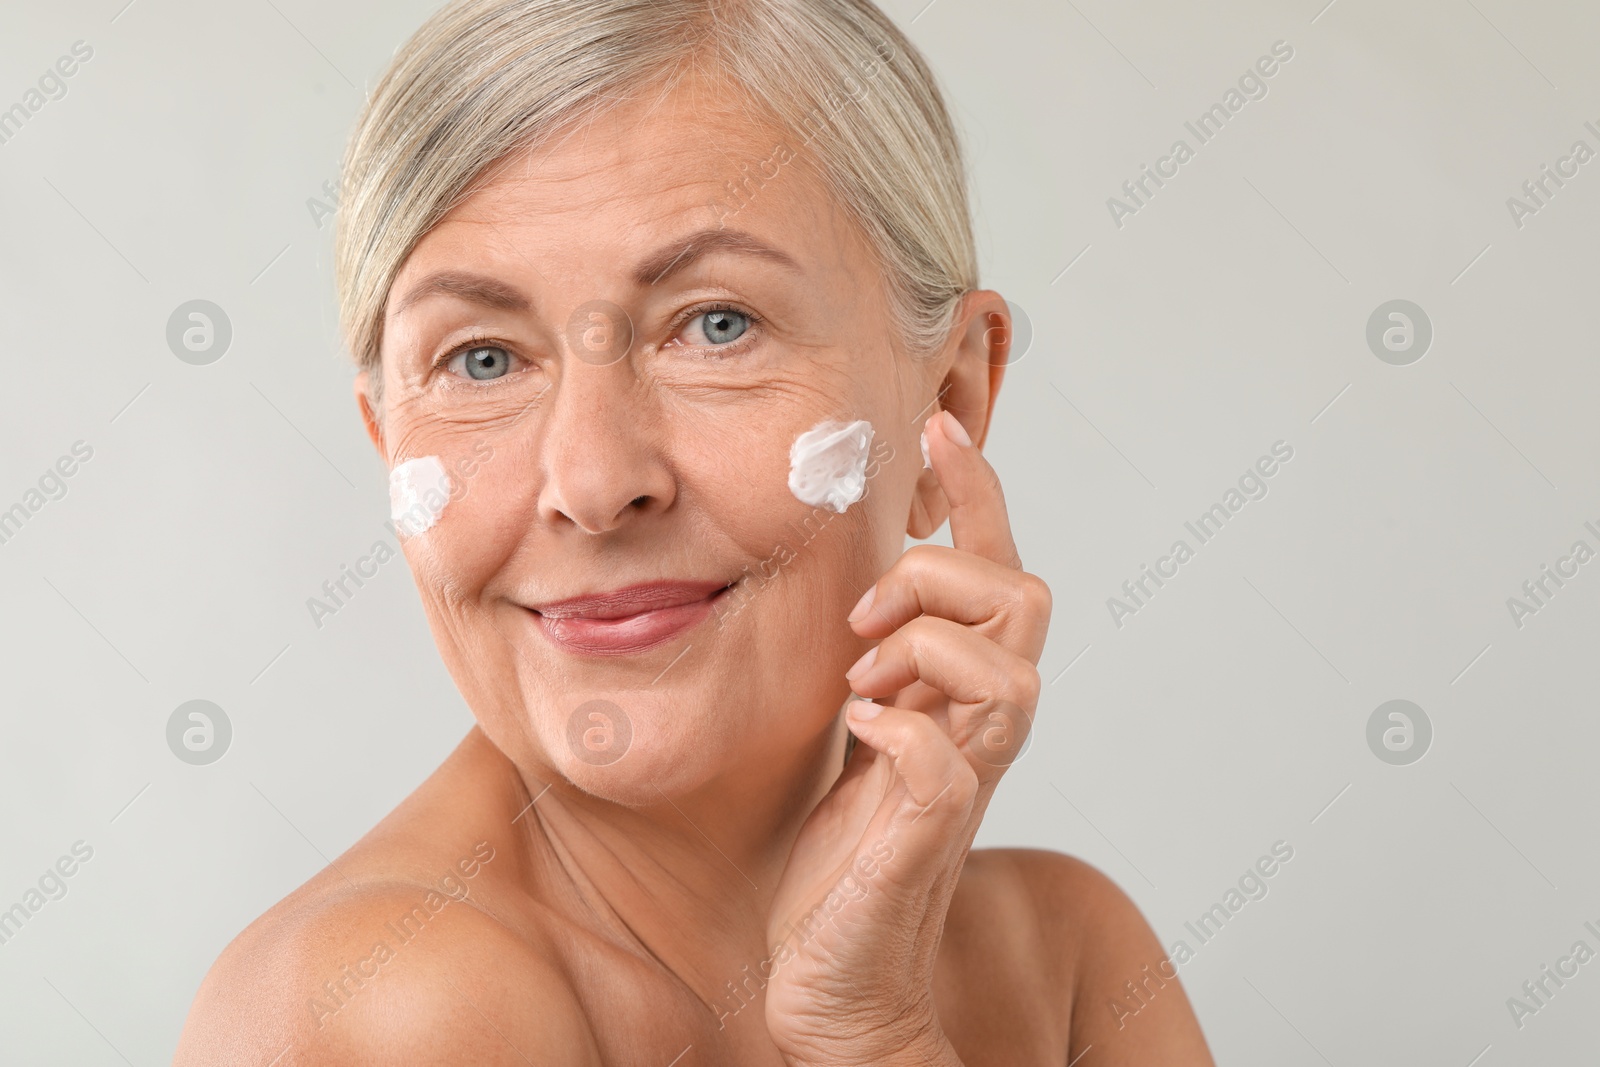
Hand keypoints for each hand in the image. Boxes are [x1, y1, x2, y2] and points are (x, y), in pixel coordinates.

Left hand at [763, 409, 1051, 1065]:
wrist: (837, 979)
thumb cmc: (844, 861)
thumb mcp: (861, 733)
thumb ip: (883, 667)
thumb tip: (868, 590)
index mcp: (962, 697)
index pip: (996, 575)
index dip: (979, 497)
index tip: (939, 432)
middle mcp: (980, 730)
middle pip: (1024, 597)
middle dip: (940, 576)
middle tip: (863, 623)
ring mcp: (960, 781)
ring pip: (1008, 667)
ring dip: (923, 647)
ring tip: (861, 682)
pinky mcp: (924, 835)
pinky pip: (940, 755)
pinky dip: (895, 726)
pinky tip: (856, 730)